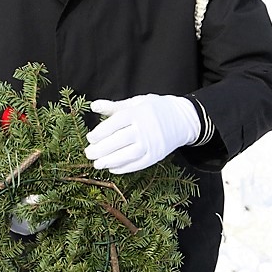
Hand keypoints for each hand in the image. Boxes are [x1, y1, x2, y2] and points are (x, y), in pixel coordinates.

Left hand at [83, 94, 199, 173]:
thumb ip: (113, 107)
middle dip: (102, 149)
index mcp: (138, 113)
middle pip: (120, 140)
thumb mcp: (135, 102)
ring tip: (97, 164)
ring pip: (129, 154)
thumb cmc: (154, 108)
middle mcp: (145, 128)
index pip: (115, 124)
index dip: (100, 133)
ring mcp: (152, 143)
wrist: (183, 118)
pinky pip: (139, 164)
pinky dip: (124, 168)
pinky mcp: (157, 155)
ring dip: (111, 161)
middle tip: (88, 153)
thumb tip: (93, 106)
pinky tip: (112, 168)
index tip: (89, 139)